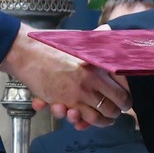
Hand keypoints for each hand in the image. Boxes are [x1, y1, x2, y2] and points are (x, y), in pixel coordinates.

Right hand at [3, 25, 129, 128]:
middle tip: (116, 112)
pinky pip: (77, 119)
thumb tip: (107, 30)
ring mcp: (75, 96)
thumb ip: (95, 38)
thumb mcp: (77, 40)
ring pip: (97, 118)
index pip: (121, 92)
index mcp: (96, 69)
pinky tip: (83, 119)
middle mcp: (88, 85)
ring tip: (104, 119)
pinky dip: (82, 122)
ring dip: (101, 121)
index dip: (126, 100)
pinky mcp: (61, 102)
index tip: (125, 101)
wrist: (28, 53)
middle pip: (112, 108)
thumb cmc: (50, 45)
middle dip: (115, 113)